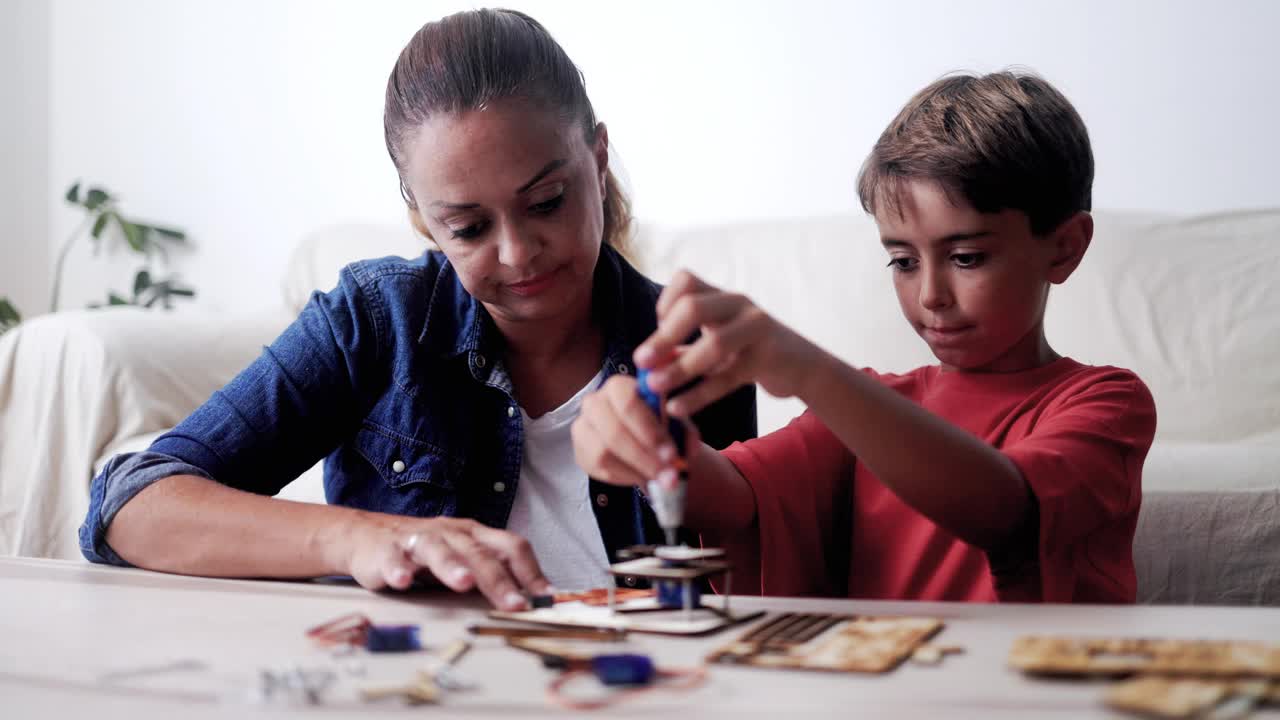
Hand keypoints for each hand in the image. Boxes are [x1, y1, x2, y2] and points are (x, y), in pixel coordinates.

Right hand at [344, 515, 551, 610]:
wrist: (369, 536)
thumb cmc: (426, 551)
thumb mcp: (464, 557)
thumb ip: (493, 573)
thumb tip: (531, 600)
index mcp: (475, 535)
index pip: (511, 546)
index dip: (531, 571)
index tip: (545, 598)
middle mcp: (451, 533)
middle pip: (479, 553)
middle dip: (498, 580)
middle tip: (514, 604)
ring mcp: (419, 539)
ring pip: (439, 550)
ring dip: (452, 566)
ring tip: (463, 584)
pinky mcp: (388, 550)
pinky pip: (394, 559)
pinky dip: (398, 569)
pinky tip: (403, 582)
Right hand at [572, 374, 701, 487]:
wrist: (642, 439)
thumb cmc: (660, 425)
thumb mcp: (677, 424)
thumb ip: (686, 433)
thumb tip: (690, 448)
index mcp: (618, 386)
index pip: (628, 403)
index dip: (650, 431)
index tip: (672, 454)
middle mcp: (594, 402)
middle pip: (614, 431)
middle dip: (644, 457)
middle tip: (669, 476)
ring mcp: (582, 426)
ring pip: (603, 453)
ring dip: (635, 471)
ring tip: (659, 481)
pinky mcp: (580, 450)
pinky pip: (598, 469)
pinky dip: (624, 477)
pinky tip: (642, 479)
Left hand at [634, 270, 823, 414]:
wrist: (801, 365)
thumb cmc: (748, 351)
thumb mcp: (716, 340)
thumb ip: (683, 348)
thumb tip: (645, 362)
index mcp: (722, 296)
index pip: (685, 281)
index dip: (664, 304)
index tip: (658, 333)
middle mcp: (739, 304)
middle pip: (693, 306)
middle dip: (663, 336)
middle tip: (641, 362)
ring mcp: (757, 328)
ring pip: (714, 342)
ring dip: (680, 367)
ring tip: (655, 387)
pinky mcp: (769, 357)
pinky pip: (729, 377)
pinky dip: (699, 394)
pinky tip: (677, 408)